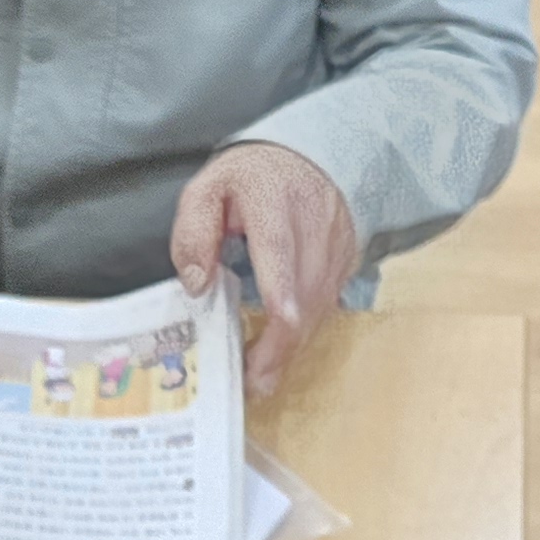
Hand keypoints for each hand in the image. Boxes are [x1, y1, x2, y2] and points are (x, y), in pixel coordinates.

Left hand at [167, 141, 357, 398]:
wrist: (306, 158)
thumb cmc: (248, 179)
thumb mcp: (207, 189)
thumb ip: (193, 233)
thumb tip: (198, 285)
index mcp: (273, 200)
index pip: (279, 249)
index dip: (283, 291)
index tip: (278, 325)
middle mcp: (313, 225)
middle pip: (304, 294)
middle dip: (280, 344)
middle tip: (251, 381)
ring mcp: (336, 246)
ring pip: (319, 307)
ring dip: (291, 346)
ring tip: (259, 376)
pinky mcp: (346, 263)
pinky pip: (326, 306)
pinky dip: (303, 333)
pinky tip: (279, 350)